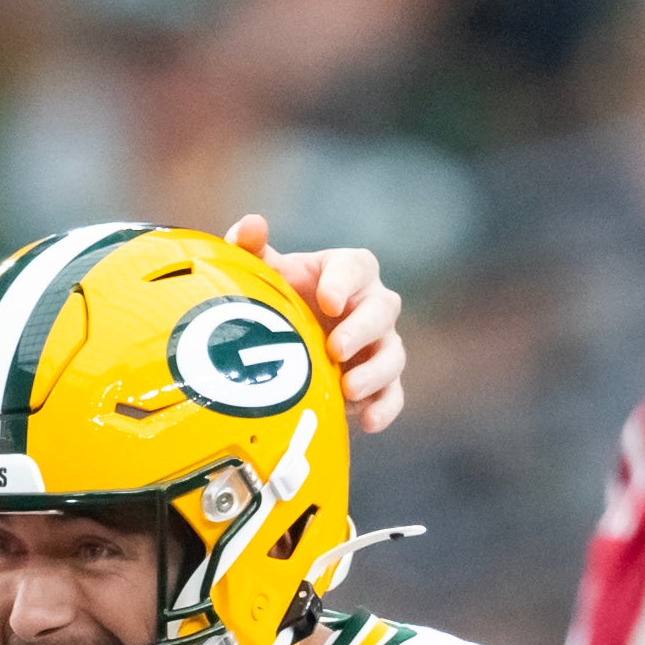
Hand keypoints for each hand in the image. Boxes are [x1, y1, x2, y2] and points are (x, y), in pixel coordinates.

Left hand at [229, 212, 406, 434]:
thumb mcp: (263, 274)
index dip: (345, 283)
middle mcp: (371, 305)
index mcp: (347, 272)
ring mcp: (379, 344)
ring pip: (393, 354)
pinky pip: (394, 394)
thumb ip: (251, 247)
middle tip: (334, 349)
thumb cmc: (278, 298)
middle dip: (362, 330)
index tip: (326, 300)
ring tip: (348, 389)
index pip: (358, 267)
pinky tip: (366, 421)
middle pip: (384, 309)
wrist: (282, 344)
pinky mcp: (379, 383)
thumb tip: (251, 224)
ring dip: (375, 373)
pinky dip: (385, 408)